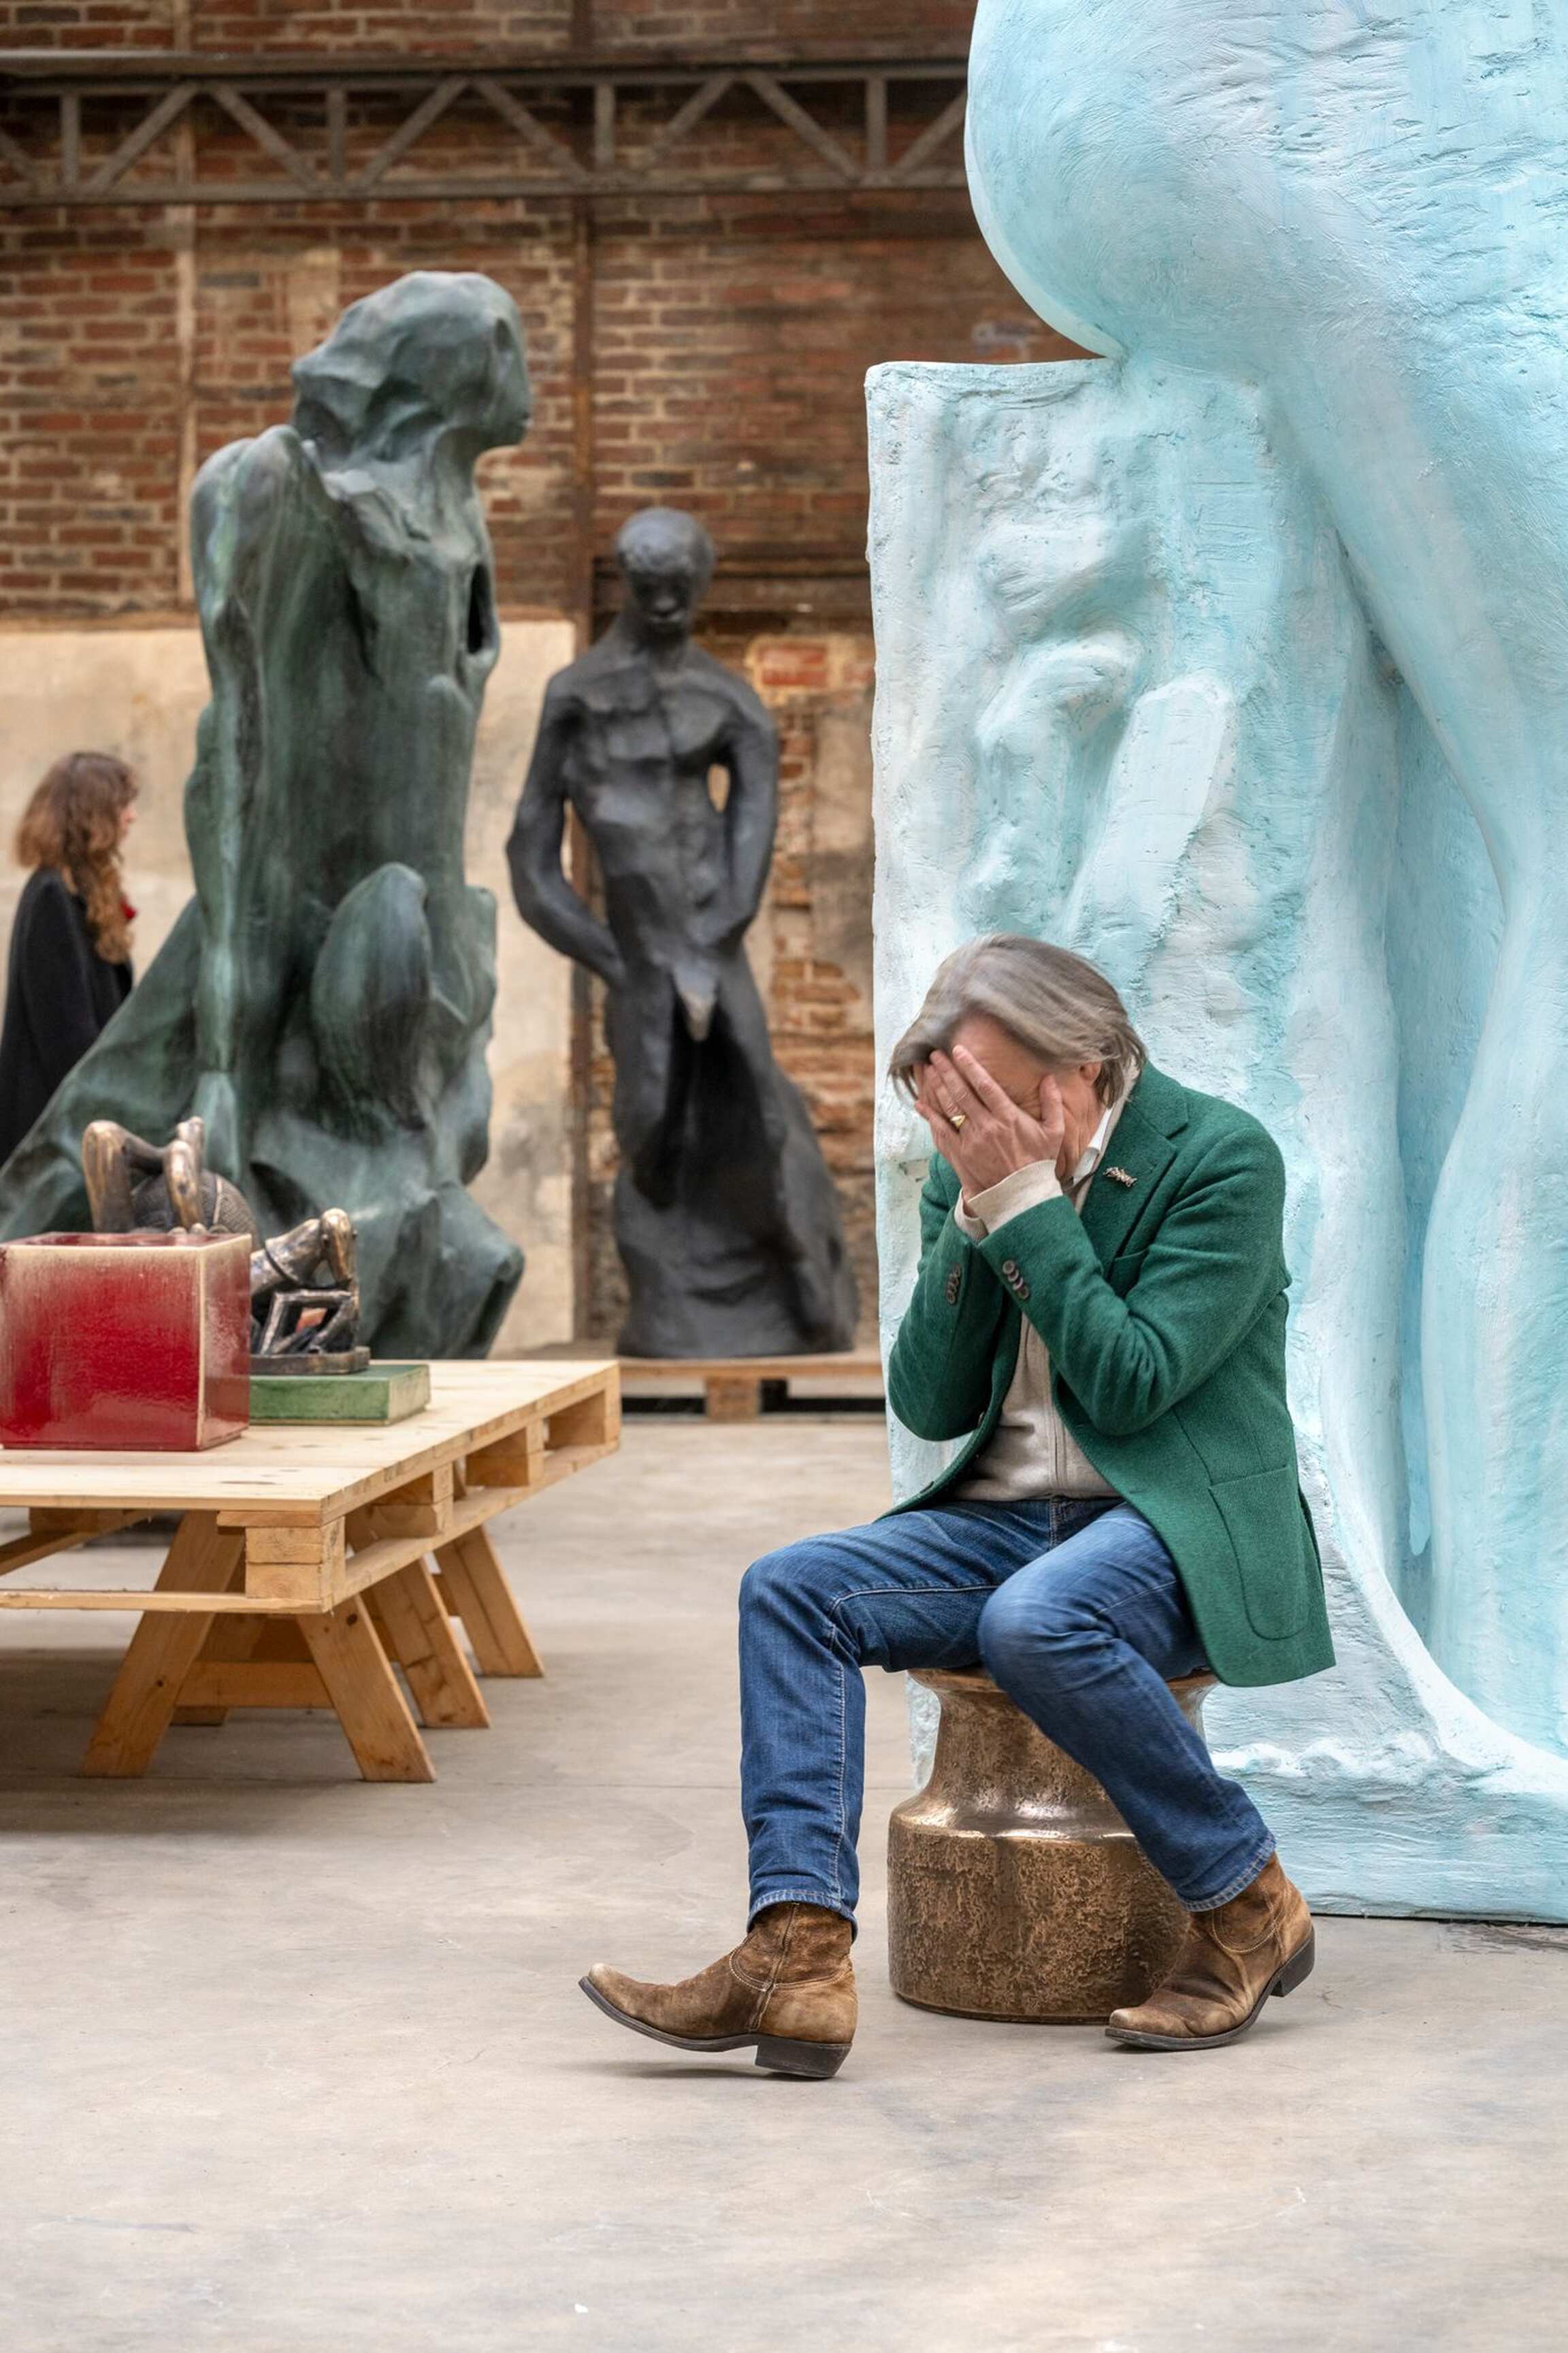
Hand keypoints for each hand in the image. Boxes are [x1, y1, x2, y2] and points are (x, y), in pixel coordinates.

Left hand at [913, 1045, 1064, 1198]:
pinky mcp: (960, 1155)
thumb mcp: (1054, 1131)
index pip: (985, 1085)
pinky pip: (941, 1132)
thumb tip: (1050, 1078)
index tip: (958, 1050)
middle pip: (962, 1092)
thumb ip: (1053, 1103)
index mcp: (1008, 1117)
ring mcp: (971, 1141)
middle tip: (935, 1054)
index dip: (970, 1066)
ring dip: (937, 1087)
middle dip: (947, 1071)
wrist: (1023, 1195)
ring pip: (950, 1108)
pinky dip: (930, 1116)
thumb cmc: (1039, 1161)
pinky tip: (920, 1104)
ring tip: (928, 1070)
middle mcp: (987, 1126)